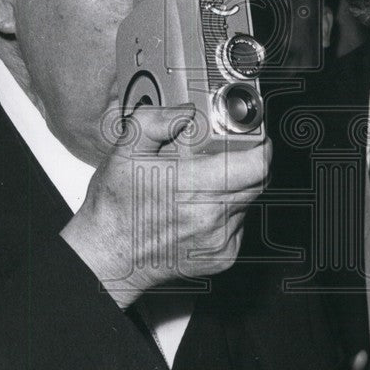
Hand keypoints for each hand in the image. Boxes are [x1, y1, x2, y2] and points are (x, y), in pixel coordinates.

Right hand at [61, 104, 270, 307]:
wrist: (109, 258)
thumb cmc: (115, 208)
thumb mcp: (124, 152)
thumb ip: (155, 121)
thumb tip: (186, 111)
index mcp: (194, 186)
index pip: (256, 165)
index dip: (261, 146)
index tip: (256, 137)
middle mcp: (213, 216)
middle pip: (258, 181)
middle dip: (247, 163)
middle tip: (224, 155)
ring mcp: (221, 239)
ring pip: (248, 202)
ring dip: (234, 188)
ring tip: (201, 184)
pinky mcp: (223, 256)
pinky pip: (239, 224)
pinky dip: (227, 212)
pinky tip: (199, 209)